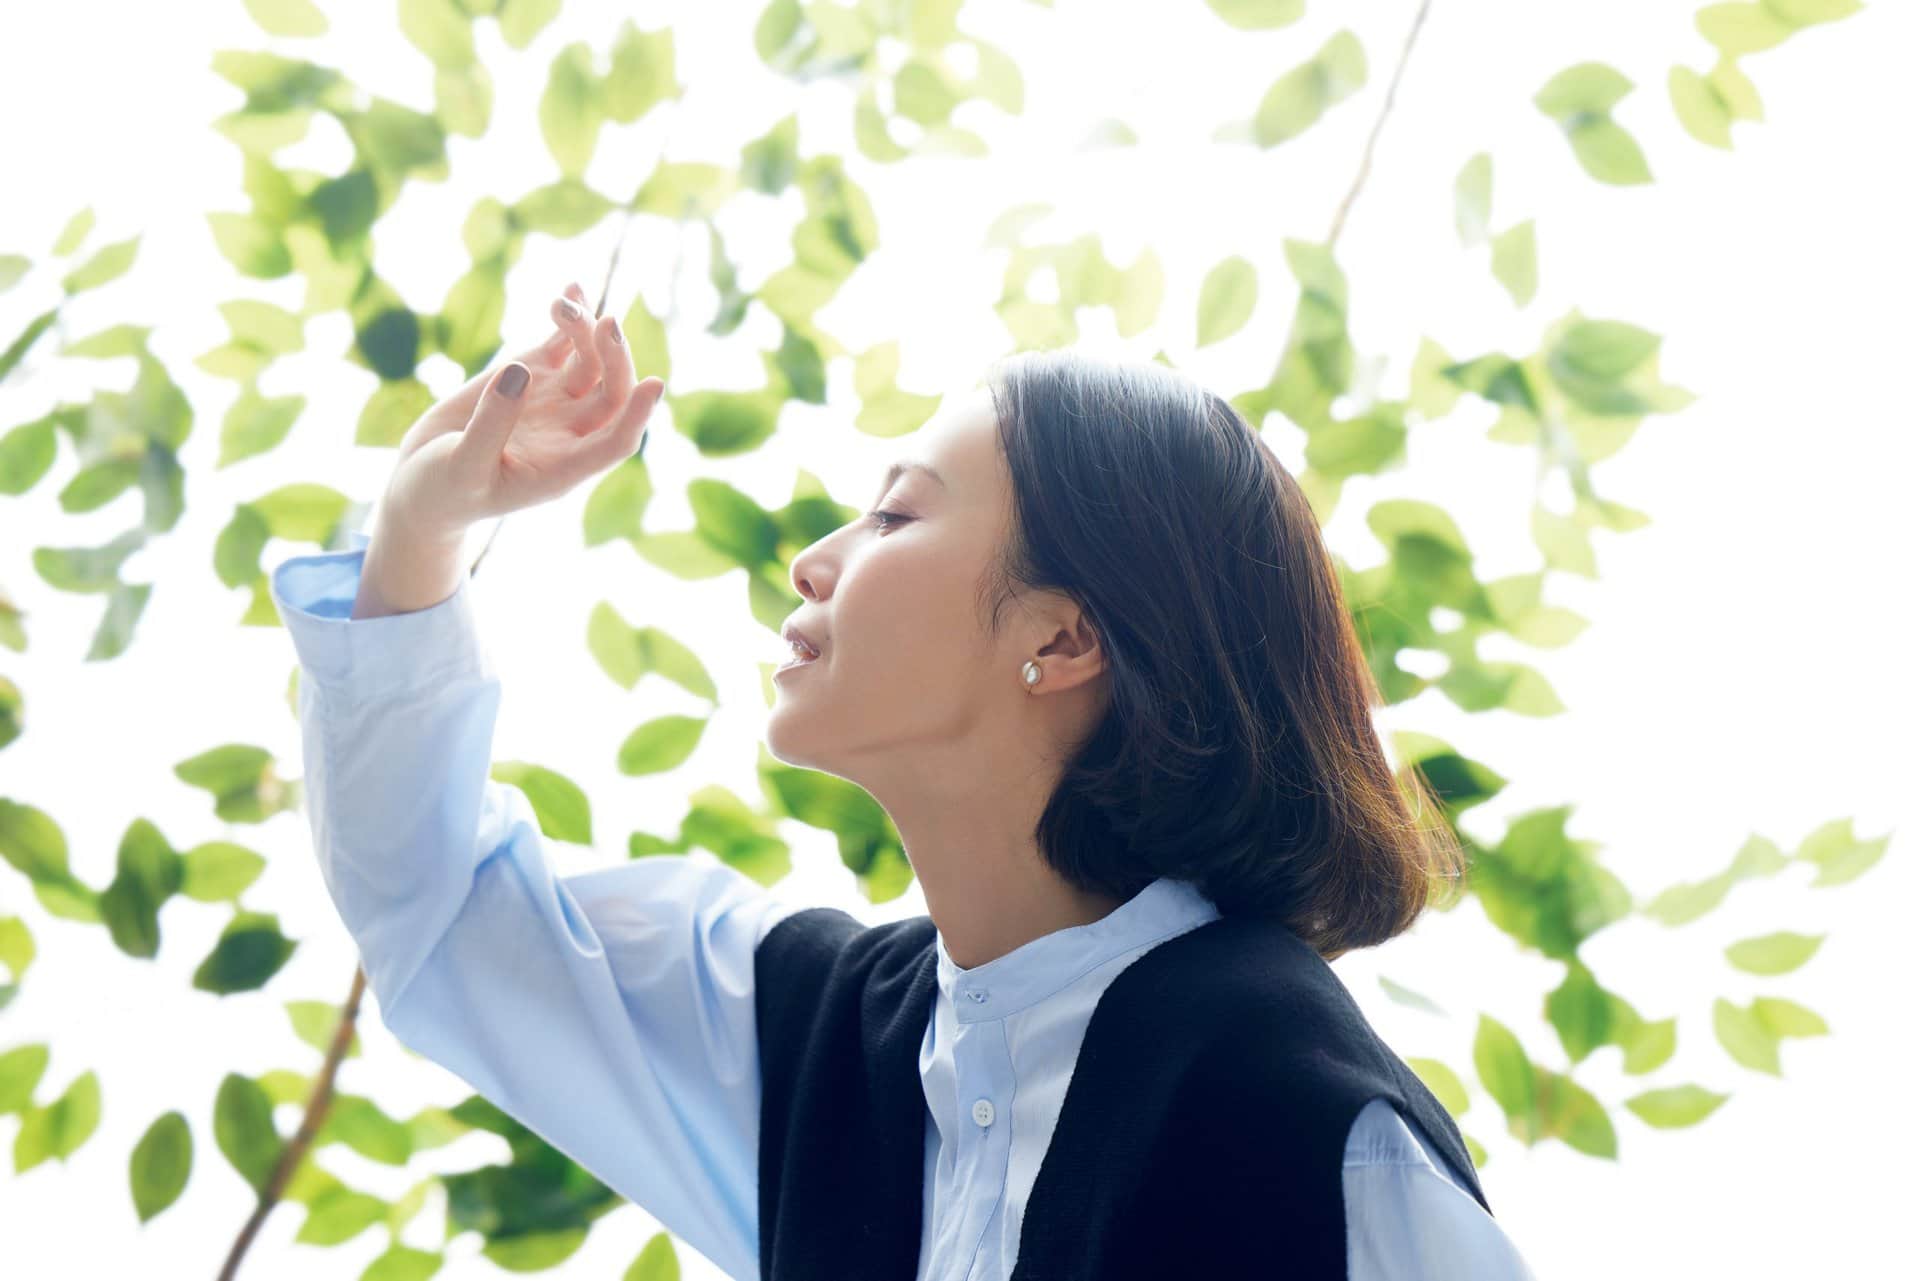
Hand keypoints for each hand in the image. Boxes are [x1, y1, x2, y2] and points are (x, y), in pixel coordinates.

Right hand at [380, 281, 666, 538]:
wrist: (422, 482)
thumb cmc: (445, 490)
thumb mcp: (462, 467)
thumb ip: (490, 425)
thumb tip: (520, 371)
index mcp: (564, 468)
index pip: (617, 442)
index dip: (638, 415)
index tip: (653, 384)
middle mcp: (569, 434)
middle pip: (613, 394)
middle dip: (616, 359)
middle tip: (606, 324)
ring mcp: (554, 402)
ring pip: (591, 362)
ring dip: (588, 330)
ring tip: (564, 305)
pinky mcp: (532, 375)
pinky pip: (562, 343)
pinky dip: (570, 319)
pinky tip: (572, 288)